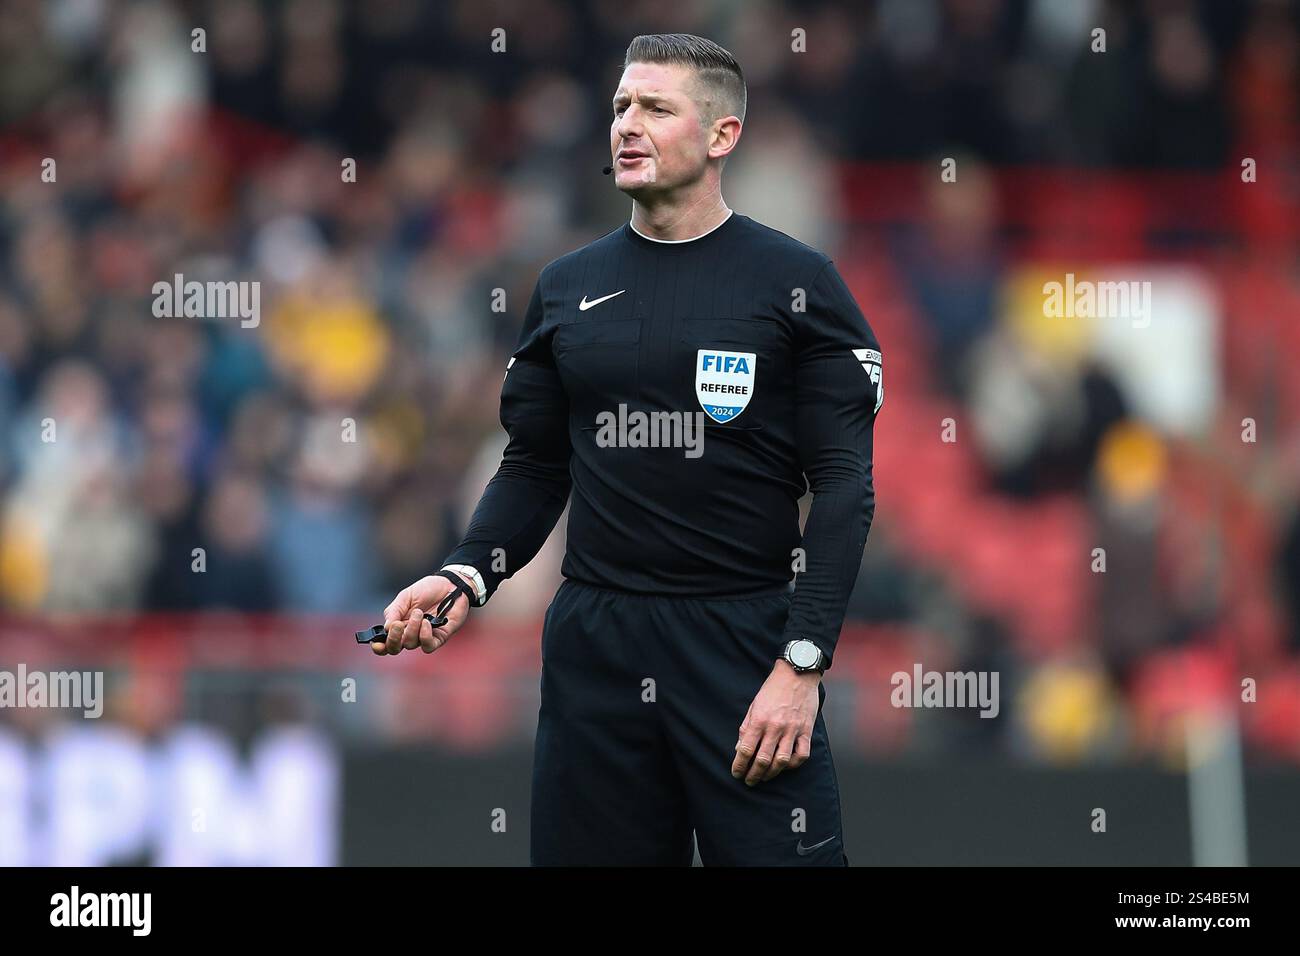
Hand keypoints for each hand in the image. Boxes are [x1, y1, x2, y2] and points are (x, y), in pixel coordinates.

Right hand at [372, 575, 471, 655]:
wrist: (450, 584)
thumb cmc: (427, 589)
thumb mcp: (406, 596)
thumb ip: (394, 611)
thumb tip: (386, 628)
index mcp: (399, 624)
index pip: (386, 642)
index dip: (380, 647)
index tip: (376, 644)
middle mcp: (410, 633)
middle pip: (396, 648)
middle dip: (394, 640)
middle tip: (398, 625)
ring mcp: (424, 636)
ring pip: (411, 644)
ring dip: (412, 629)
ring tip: (419, 613)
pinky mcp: (439, 637)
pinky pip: (428, 646)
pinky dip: (425, 636)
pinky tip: (426, 623)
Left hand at [731, 659, 819, 785]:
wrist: (797, 673)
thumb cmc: (773, 689)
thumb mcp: (754, 704)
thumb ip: (747, 727)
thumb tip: (739, 747)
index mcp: (759, 720)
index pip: (745, 749)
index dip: (739, 765)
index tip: (736, 773)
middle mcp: (775, 726)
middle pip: (763, 759)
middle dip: (753, 774)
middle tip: (749, 781)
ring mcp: (792, 729)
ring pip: (782, 761)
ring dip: (771, 773)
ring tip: (765, 777)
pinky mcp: (806, 730)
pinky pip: (802, 754)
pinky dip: (793, 765)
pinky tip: (786, 766)